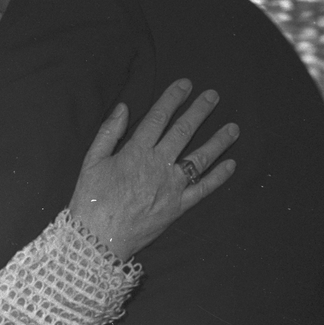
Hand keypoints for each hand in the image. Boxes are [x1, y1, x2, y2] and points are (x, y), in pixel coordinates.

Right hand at [68, 79, 238, 259]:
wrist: (97, 239)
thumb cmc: (90, 200)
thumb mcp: (91, 161)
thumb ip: (108, 132)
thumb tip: (124, 107)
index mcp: (136, 152)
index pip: (159, 117)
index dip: (173, 98)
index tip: (185, 84)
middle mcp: (158, 165)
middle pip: (184, 132)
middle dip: (200, 111)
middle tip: (213, 96)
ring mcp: (171, 187)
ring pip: (200, 158)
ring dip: (219, 141)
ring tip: (233, 128)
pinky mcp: (177, 208)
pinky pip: (203, 190)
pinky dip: (219, 177)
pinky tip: (231, 164)